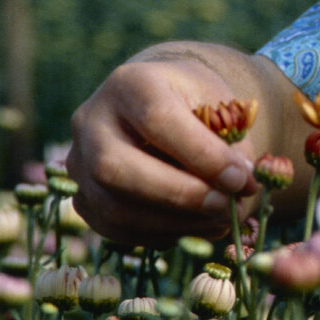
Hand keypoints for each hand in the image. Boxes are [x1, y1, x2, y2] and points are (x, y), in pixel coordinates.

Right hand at [67, 49, 272, 247]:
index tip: (240, 179)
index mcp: (129, 84)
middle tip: (225, 207)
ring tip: (219, 221)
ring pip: (113, 207)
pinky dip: (160, 235)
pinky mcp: (82, 197)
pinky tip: (195, 227)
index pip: (157, 119)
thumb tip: (241, 191)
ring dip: (173, 223)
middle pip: (115, 167)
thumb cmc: (194, 104)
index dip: (200, 155)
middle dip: (178, 195)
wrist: (158, 106)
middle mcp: (91, 121)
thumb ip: (232, 143)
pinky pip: (115, 229)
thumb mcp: (220, 105)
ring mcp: (79, 162)